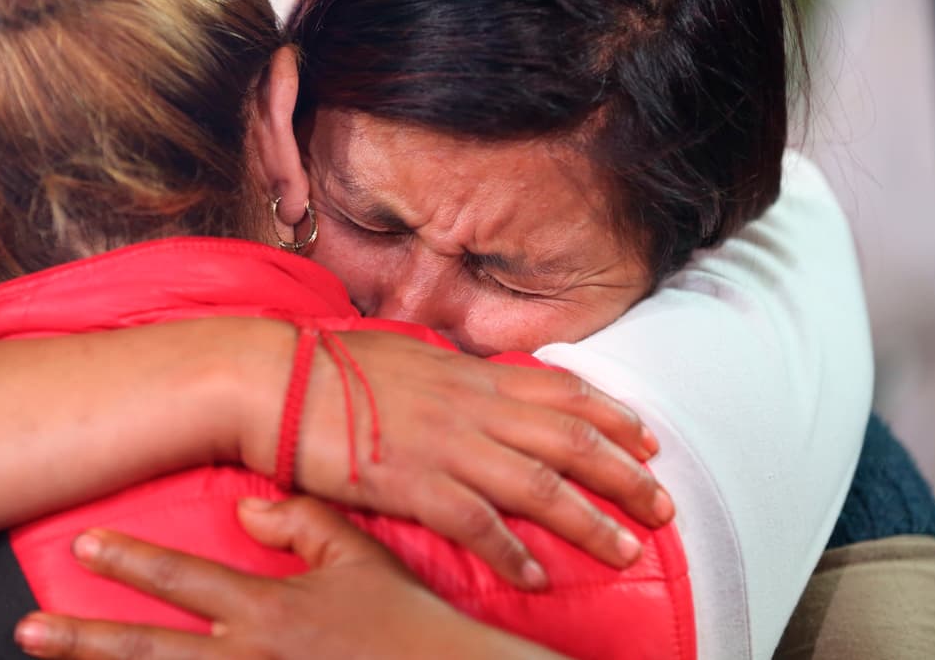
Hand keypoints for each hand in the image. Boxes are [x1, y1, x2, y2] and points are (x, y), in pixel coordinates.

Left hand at [14, 497, 567, 659]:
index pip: (184, 581)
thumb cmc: (407, 624)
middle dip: (84, 640)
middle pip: (148, 653)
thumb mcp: (360, 558)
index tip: (84, 543)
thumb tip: (246, 506)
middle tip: (28, 630)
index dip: (131, 561)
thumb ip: (302, 522)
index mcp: (269, 612)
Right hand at [235, 328, 673, 588]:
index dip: (610, 415)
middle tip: (662, 504)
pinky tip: (535, 578)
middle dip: (624, 474)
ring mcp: (445, 444)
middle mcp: (470, 406)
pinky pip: (479, 524)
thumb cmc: (328, 367)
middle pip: (569, 441)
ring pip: (540, 486)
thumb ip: (449, 375)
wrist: (272, 381)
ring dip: (589, 522)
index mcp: (468, 373)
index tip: (645, 437)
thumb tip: (473, 381)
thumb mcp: (404, 356)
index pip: (560, 391)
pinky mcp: (413, 483)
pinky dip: (513, 553)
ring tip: (626, 551)